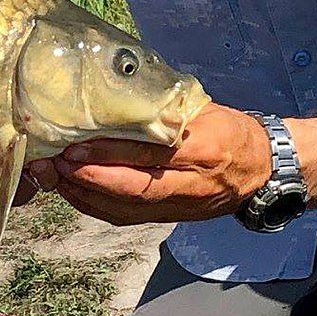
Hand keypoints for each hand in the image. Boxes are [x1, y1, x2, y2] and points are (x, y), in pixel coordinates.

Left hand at [37, 103, 272, 226]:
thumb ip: (164, 109)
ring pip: (126, 209)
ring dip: (85, 196)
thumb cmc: (230, 130)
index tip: (75, 144)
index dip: (110, 153)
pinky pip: (126, 217)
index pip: (150, 155)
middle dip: (89, 179)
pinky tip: (73, 193)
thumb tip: (113, 97)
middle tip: (54, 163)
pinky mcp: (170, 218)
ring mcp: (180, 206)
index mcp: (203, 148)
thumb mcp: (204, 111)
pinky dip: (95, 207)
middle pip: (133, 189)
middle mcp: (191, 184)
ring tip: (54, 177)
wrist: (263, 170)